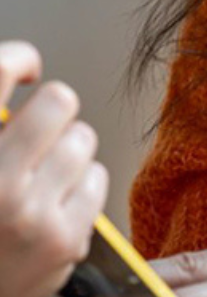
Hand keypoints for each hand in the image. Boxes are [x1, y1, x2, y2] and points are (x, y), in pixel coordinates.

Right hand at [0, 42, 108, 296]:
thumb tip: (23, 68)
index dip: (19, 58)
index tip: (27, 69)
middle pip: (59, 100)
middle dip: (55, 113)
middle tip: (41, 135)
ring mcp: (26, 211)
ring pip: (82, 139)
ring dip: (68, 153)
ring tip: (42, 180)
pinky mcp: (61, 238)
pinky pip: (96, 177)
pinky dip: (80, 187)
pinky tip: (54, 208)